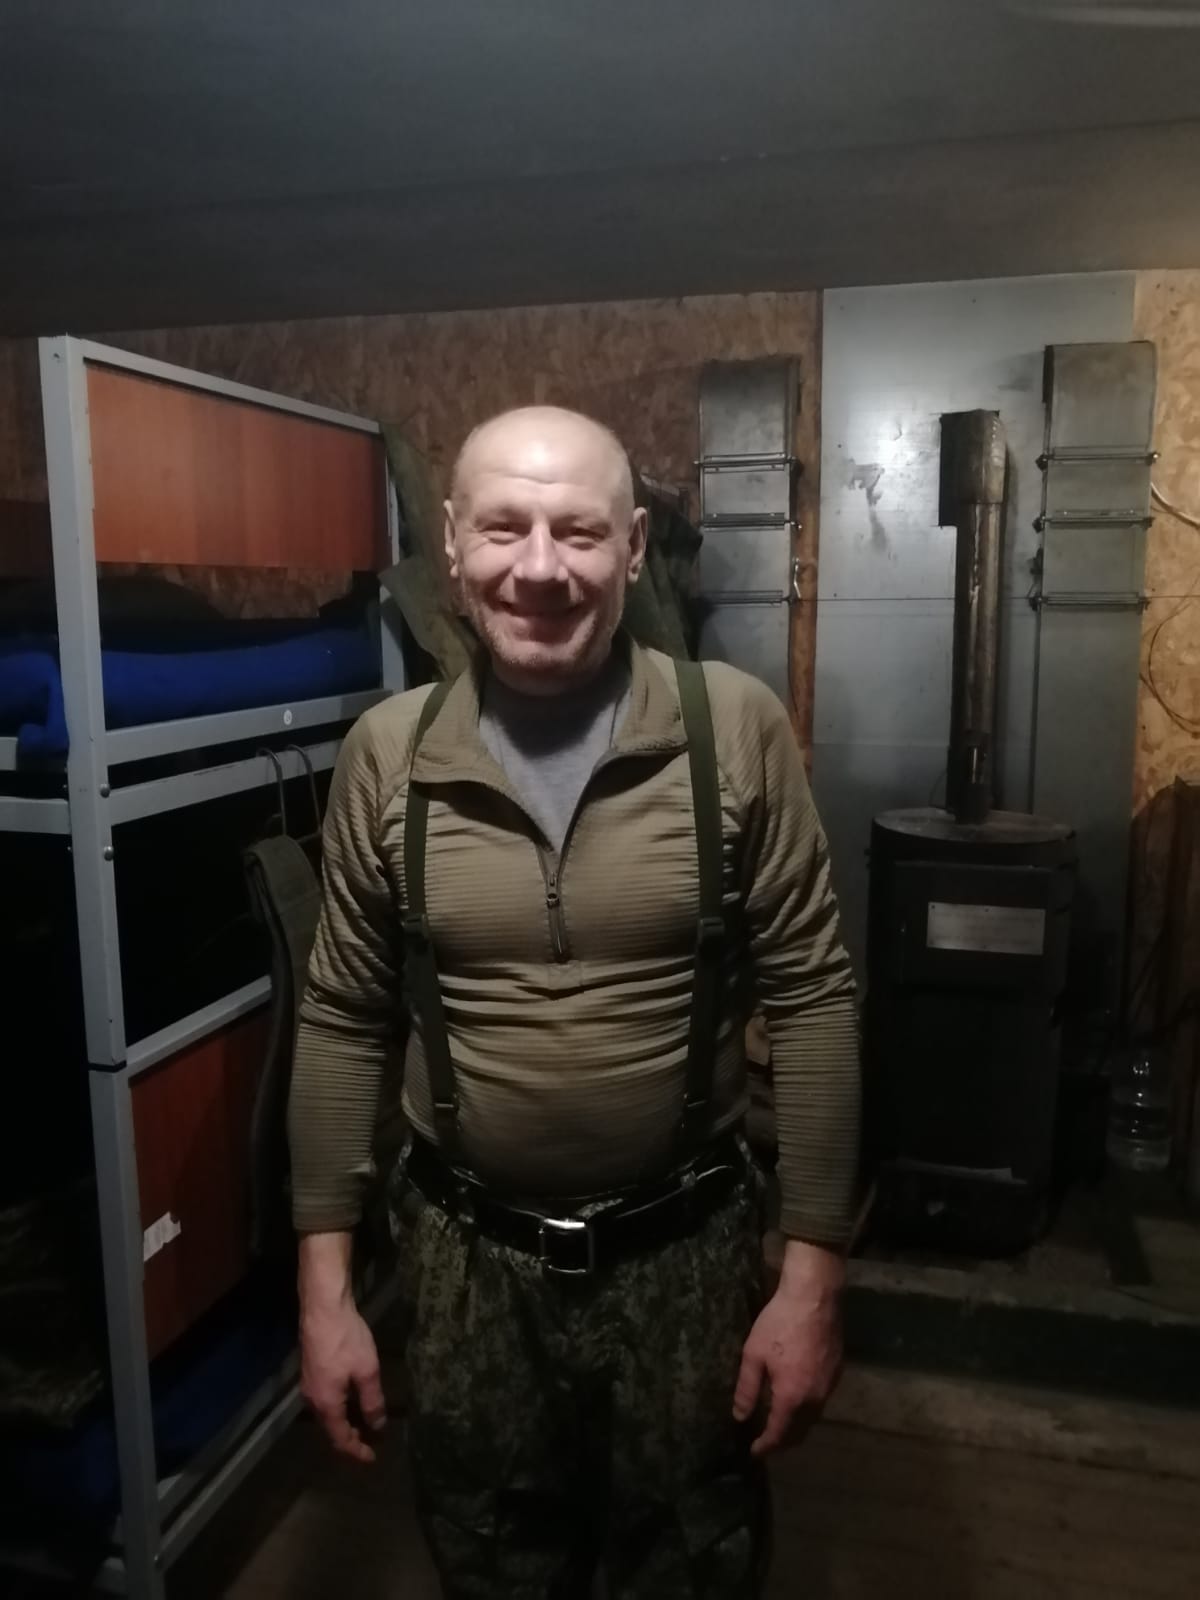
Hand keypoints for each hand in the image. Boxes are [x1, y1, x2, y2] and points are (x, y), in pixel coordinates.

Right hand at [298, 1232, 387, 1462]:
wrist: (322, 1307)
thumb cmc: (346, 1339)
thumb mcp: (366, 1371)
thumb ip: (372, 1402)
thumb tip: (377, 1427)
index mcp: (326, 1404)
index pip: (340, 1439)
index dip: (356, 1451)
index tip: (373, 1458)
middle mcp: (312, 1399)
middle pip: (330, 1429)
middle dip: (350, 1439)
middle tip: (369, 1443)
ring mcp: (308, 1384)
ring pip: (326, 1414)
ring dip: (344, 1423)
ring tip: (362, 1425)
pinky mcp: (310, 1370)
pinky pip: (324, 1400)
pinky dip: (338, 1408)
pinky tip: (350, 1400)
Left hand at [732, 1238, 843, 1457]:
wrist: (815, 1297)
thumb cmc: (780, 1323)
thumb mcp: (753, 1354)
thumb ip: (747, 1389)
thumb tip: (740, 1416)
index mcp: (792, 1397)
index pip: (779, 1434)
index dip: (765, 1447)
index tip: (754, 1453)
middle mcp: (815, 1398)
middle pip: (800, 1432)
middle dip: (782, 1442)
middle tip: (766, 1442)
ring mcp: (830, 1386)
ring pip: (813, 1418)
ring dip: (796, 1426)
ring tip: (779, 1423)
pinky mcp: (837, 1372)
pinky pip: (821, 1401)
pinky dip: (808, 1409)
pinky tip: (797, 1398)